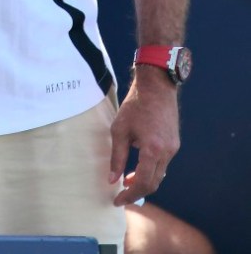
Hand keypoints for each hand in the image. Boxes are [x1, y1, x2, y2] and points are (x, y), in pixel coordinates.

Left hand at [110, 68, 179, 205]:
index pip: (143, 182)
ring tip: (127, 181)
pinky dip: (151, 169)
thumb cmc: (134, 105)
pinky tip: (139, 165)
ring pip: (160, 174)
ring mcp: (173, 147)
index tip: (118, 200)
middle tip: (122, 195)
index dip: (130, 195)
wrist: (156, 86)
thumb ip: (117, 156)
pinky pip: (163, 163)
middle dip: (137, 191)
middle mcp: (167, 152)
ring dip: (145, 180)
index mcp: (153, 150)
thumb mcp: (119, 129)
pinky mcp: (174, 142)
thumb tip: (112, 179)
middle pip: (154, 182)